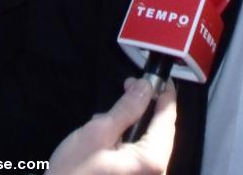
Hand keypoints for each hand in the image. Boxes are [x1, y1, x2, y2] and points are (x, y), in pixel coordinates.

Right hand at [46, 79, 176, 174]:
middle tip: (129, 87)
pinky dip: (127, 142)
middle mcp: (156, 172)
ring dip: (133, 125)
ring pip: (149, 142)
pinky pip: (139, 156)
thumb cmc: (75, 173)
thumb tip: (145, 87)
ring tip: (107, 118)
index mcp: (152, 160)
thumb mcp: (98, 133)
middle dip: (146, 107)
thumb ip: (126, 108)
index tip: (158, 77)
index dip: (164, 94)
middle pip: (160, 130)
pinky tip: (108, 138)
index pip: (167, 118)